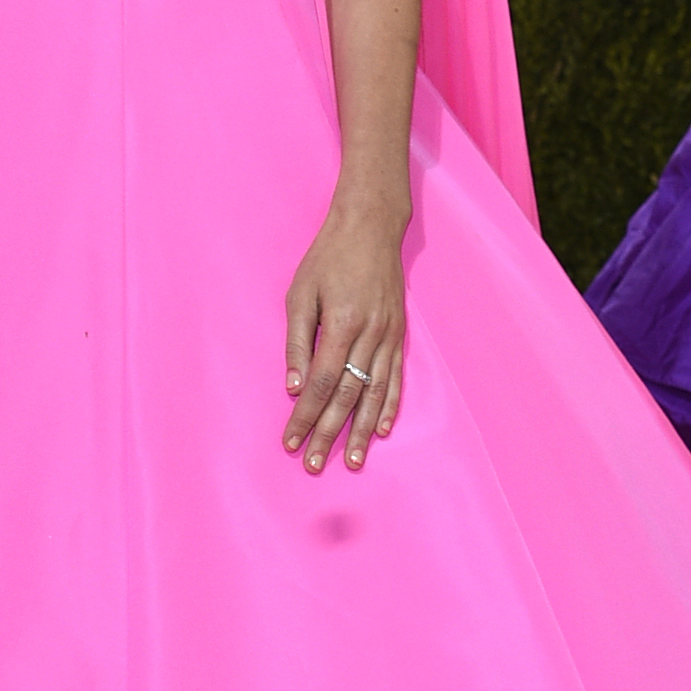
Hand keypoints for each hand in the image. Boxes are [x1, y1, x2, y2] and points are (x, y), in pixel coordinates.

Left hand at [281, 190, 406, 474]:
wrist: (371, 227)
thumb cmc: (328, 257)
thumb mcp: (300, 293)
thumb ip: (296, 341)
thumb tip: (292, 387)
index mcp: (342, 324)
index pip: (320, 383)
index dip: (305, 415)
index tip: (291, 441)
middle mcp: (370, 335)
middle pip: (347, 396)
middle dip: (329, 433)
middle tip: (314, 464)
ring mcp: (389, 336)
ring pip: (374, 393)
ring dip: (360, 431)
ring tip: (350, 460)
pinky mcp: (399, 334)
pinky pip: (395, 378)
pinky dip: (388, 406)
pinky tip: (380, 429)